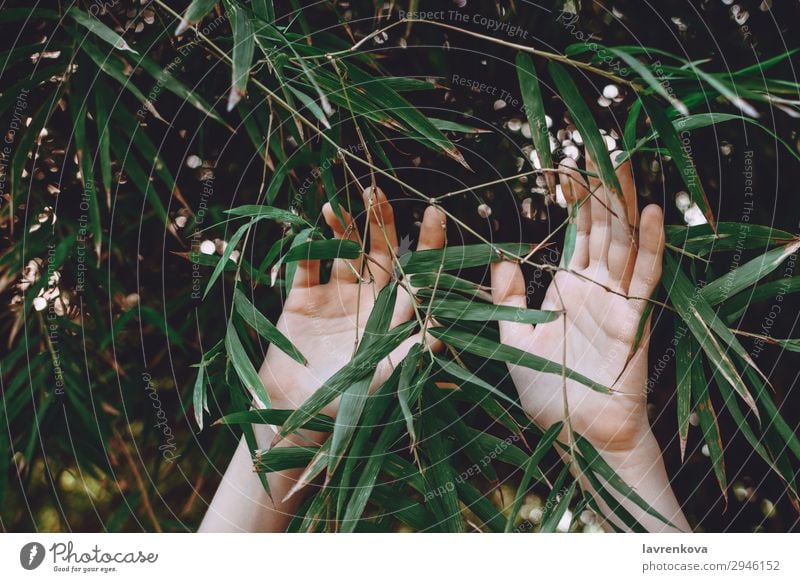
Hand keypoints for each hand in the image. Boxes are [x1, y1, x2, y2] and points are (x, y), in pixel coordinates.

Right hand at [258, 187, 445, 416]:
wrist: (299, 412)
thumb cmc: (350, 400)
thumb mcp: (387, 375)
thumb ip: (413, 351)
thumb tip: (445, 330)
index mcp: (394, 313)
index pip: (416, 271)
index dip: (428, 242)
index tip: (435, 212)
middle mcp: (369, 299)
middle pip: (380, 252)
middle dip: (380, 221)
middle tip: (376, 191)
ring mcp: (335, 296)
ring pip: (344, 252)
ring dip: (342, 227)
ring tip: (337, 205)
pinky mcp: (303, 299)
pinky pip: (307, 265)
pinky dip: (308, 246)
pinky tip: (311, 226)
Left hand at [490, 151, 664, 453]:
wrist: (576, 435)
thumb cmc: (545, 392)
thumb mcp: (513, 337)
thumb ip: (507, 297)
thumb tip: (497, 257)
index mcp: (566, 288)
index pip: (574, 232)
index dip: (574, 200)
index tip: (566, 164)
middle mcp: (594, 288)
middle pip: (601, 227)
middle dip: (601, 188)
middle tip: (598, 146)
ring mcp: (616, 302)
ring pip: (623, 242)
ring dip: (623, 204)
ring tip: (621, 163)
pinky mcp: (634, 321)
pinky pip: (643, 278)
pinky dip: (649, 247)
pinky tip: (651, 214)